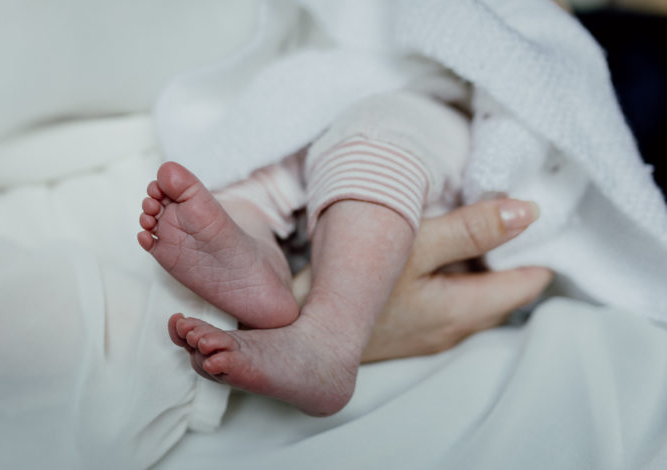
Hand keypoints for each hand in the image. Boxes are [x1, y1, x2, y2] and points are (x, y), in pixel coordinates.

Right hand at [360, 198, 552, 361]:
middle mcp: (452, 330)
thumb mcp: (418, 244)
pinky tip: (440, 259)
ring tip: (479, 233)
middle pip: (503, 296)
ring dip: (483, 271)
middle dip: (514, 261)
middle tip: (512, 220)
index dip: (540, 253)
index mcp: (464, 311)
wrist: (299, 326)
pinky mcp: (408, 332)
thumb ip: (475, 229)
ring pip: (475, 300)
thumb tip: (530, 212)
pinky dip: (457, 281)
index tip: (543, 222)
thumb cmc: (356, 282)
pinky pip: (449, 305)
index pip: (526, 286)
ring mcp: (428, 335)